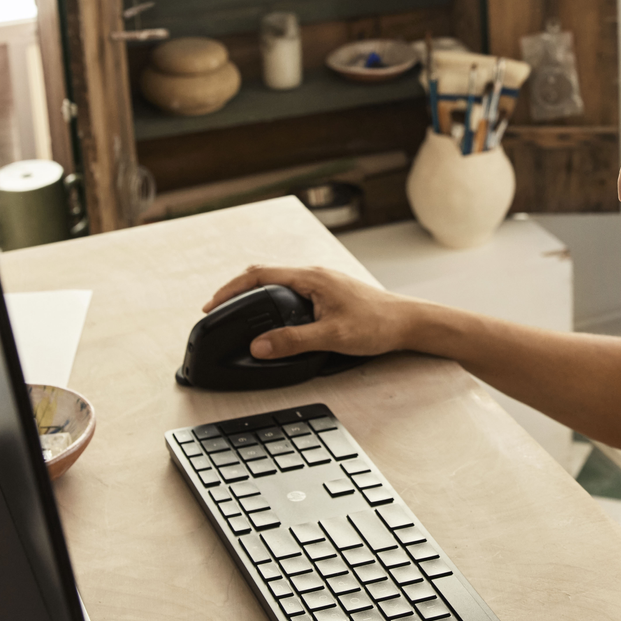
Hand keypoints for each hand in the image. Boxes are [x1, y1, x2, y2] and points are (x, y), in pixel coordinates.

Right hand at [202, 265, 420, 359]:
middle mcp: (315, 275)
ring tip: (240, 313)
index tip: (212, 305)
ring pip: (279, 282)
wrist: (408, 323)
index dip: (231, 289)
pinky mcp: (329, 293)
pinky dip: (273, 301)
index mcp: (311, 277)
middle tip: (219, 309)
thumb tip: (259, 346)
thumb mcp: (332, 337)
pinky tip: (273, 317)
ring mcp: (322, 283)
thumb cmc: (377, 325)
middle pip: (265, 274)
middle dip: (238, 290)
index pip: (259, 274)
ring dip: (256, 294)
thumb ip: (293, 341)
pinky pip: (292, 290)